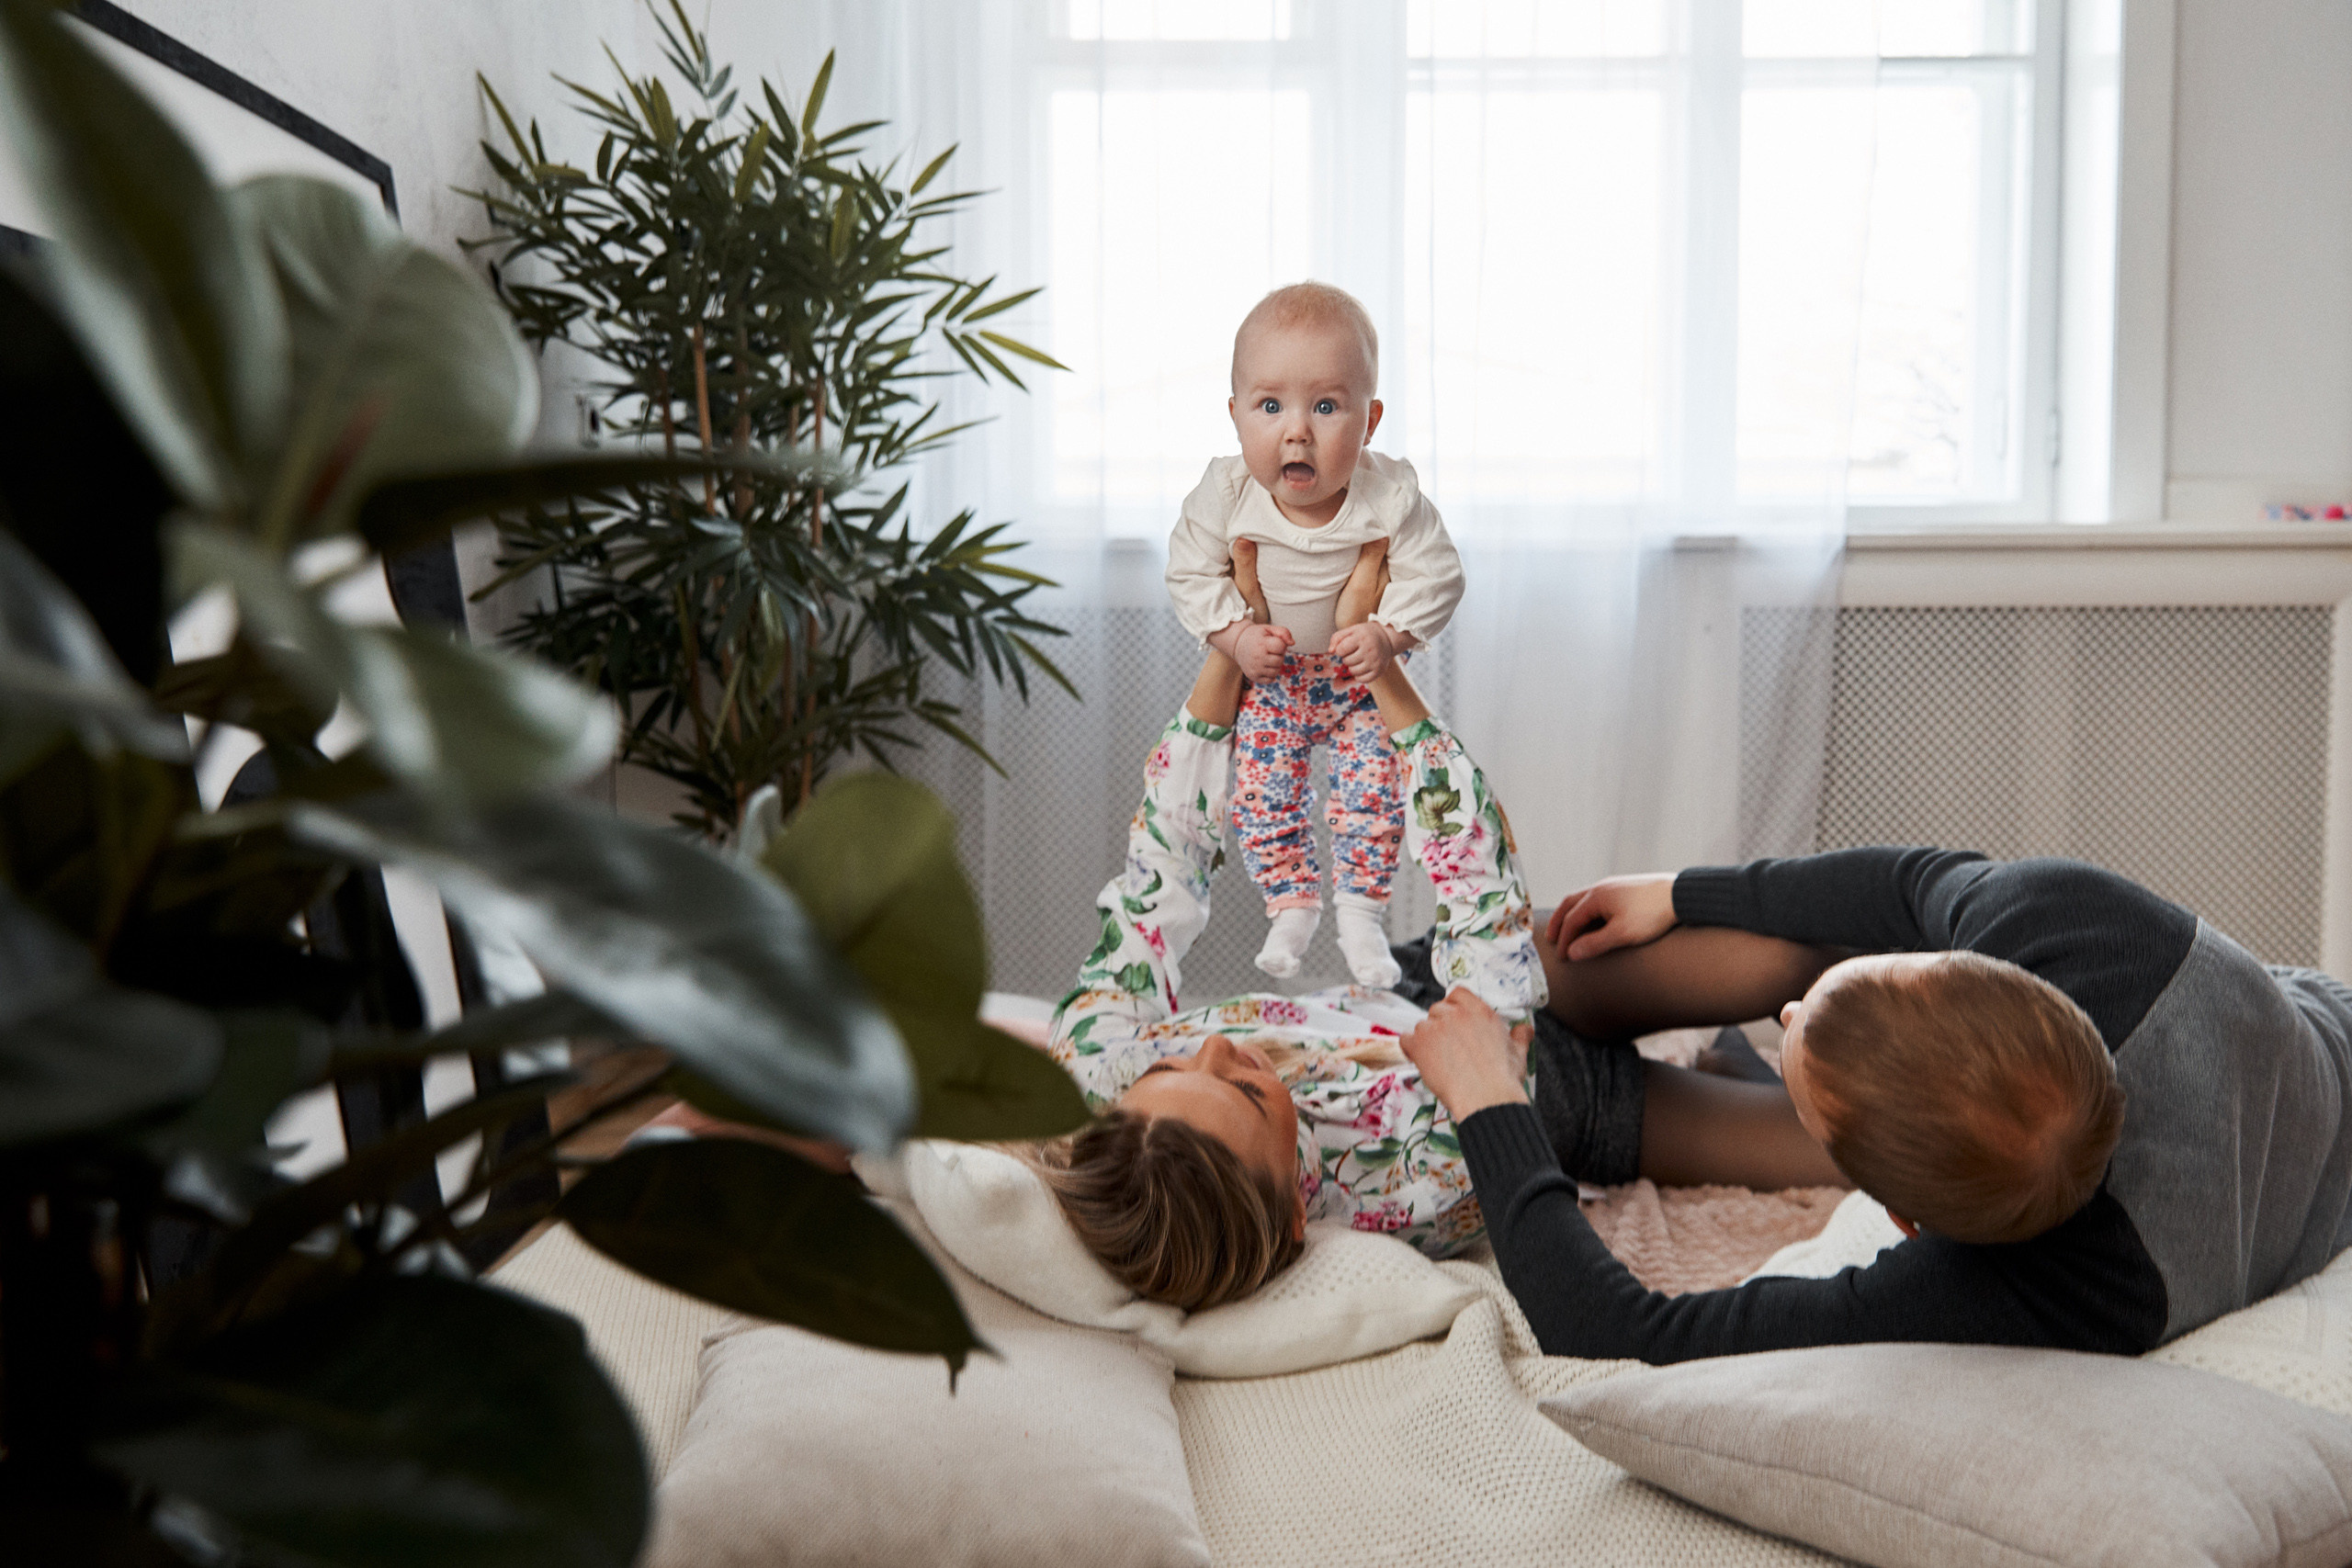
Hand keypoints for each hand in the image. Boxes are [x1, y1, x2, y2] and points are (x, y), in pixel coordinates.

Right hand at [1216, 620, 1292, 681]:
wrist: (1238, 644)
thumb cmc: (1257, 636)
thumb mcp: (1269, 629)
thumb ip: (1283, 632)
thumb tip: (1292, 643)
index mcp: (1261, 644)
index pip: (1281, 647)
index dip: (1280, 644)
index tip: (1272, 642)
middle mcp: (1257, 658)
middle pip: (1280, 661)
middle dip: (1278, 655)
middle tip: (1270, 651)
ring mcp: (1254, 669)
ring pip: (1276, 671)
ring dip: (1275, 665)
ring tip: (1267, 658)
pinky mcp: (1253, 677)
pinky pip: (1270, 679)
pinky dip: (1270, 674)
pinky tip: (1264, 666)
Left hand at [1327, 620, 1397, 682]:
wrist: (1387, 639)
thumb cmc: (1364, 635)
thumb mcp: (1351, 631)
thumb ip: (1337, 638)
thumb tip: (1331, 651)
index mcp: (1362, 637)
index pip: (1341, 650)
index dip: (1341, 649)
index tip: (1347, 645)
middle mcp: (1370, 650)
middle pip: (1346, 661)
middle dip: (1347, 657)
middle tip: (1356, 651)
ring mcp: (1375, 662)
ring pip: (1353, 671)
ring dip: (1353, 666)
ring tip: (1360, 658)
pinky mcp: (1379, 671)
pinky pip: (1361, 679)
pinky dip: (1359, 675)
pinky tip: (1364, 666)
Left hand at [1402, 987, 1532, 1120]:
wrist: (1486, 1100)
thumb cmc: (1502, 1079)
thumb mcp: (1518, 1053)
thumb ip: (1519, 1037)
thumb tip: (1525, 1030)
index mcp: (1479, 1012)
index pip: (1457, 994)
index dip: (1454, 1007)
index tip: (1456, 1021)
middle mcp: (1456, 1014)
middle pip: (1438, 1009)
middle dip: (1441, 1025)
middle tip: (1448, 1045)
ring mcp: (1435, 1028)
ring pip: (1422, 1025)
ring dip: (1427, 1039)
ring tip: (1438, 1059)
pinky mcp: (1419, 1044)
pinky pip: (1405, 1039)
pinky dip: (1410, 1049)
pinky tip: (1421, 1061)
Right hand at [1547, 874, 1677, 960]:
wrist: (1680, 895)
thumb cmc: (1651, 915)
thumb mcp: (1622, 934)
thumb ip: (1595, 944)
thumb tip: (1572, 953)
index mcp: (1596, 897)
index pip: (1572, 920)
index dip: (1565, 940)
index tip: (1563, 957)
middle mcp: (1600, 887)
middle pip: (1570, 903)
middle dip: (1560, 922)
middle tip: (1552, 938)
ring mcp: (1613, 885)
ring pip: (1583, 899)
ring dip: (1572, 914)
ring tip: (1569, 928)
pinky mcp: (1624, 887)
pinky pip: (1596, 898)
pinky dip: (1586, 910)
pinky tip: (1594, 918)